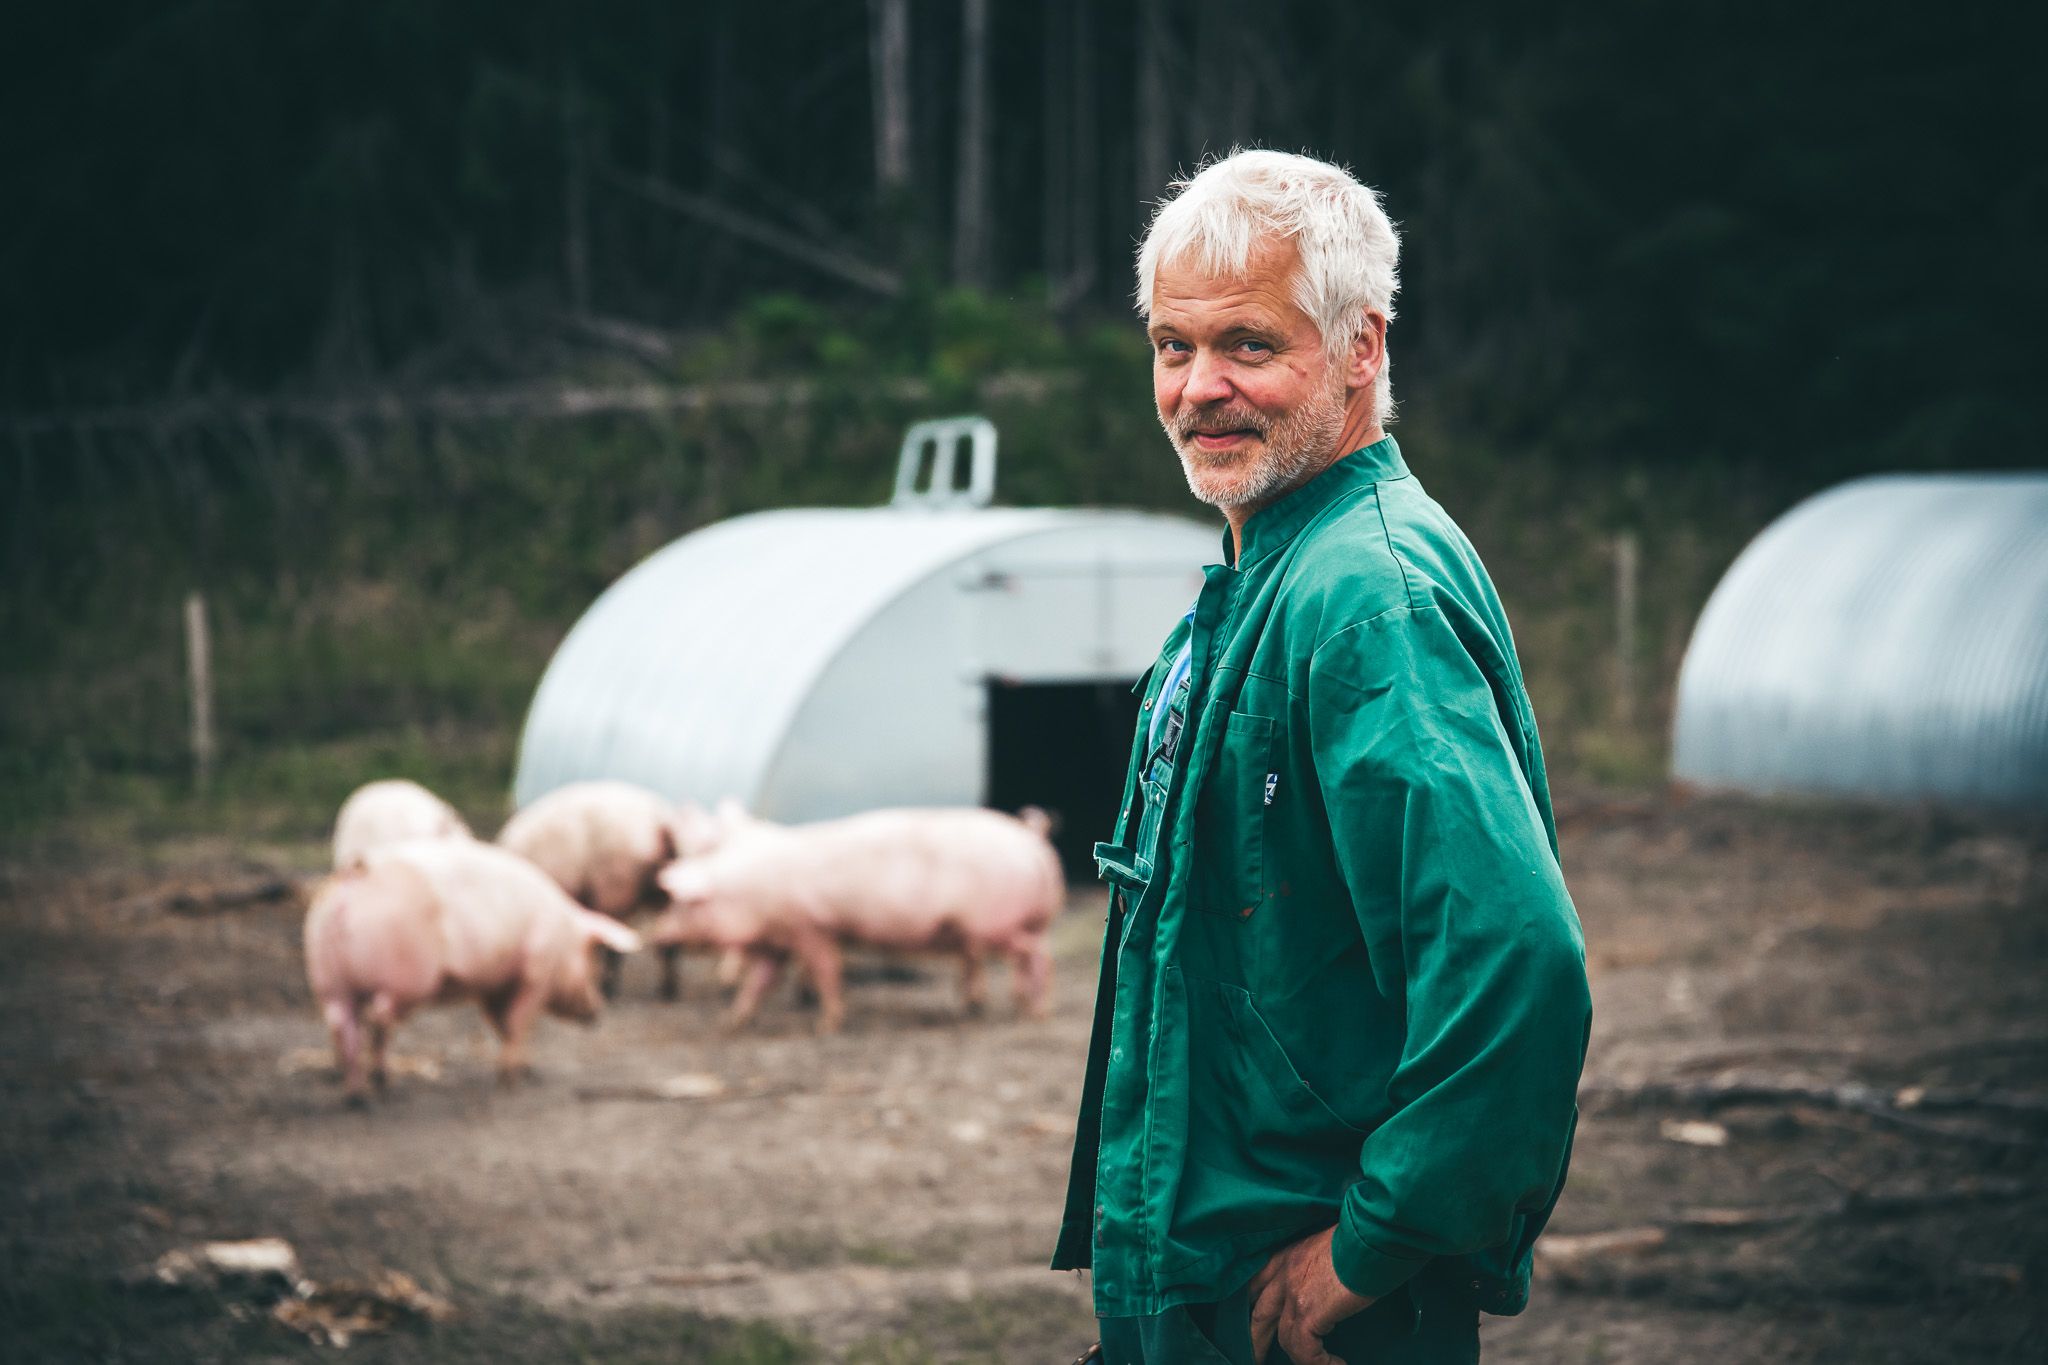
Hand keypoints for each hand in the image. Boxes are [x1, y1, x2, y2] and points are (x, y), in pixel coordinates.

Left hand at [1245, 1226, 1373, 1363]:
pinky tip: (1336, 1364)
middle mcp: (1284, 1272)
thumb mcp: (1328, 1246)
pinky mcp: (1309, 1311)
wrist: (1372, 1235)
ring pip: (1283, 1337)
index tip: (1257, 1320)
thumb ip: (1318, 1264)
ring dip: (1297, 1357)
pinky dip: (1318, 1363)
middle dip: (1257, 1337)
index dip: (1255, 1305)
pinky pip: (1304, 1350)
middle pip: (1259, 1313)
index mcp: (1287, 1255)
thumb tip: (1328, 1285)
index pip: (1258, 1283)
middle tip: (1257, 1356)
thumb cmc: (1362, 1237)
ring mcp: (1294, 1292)